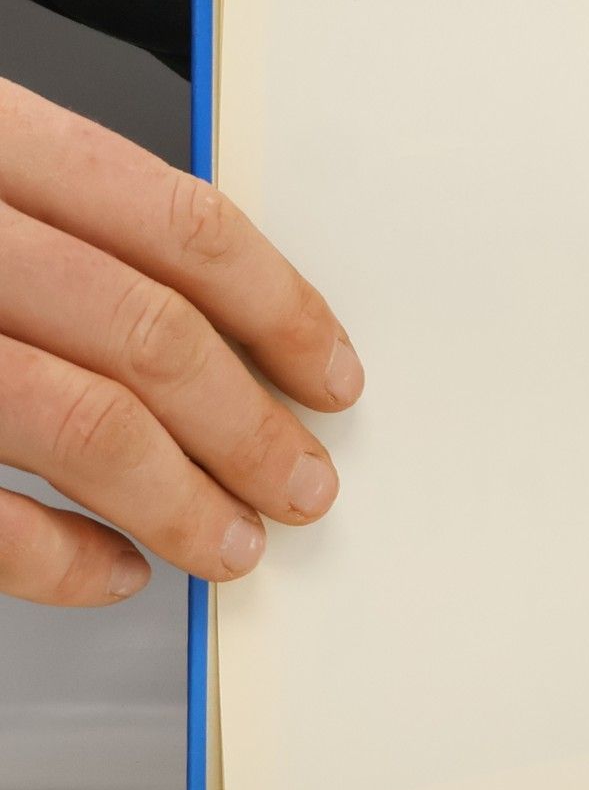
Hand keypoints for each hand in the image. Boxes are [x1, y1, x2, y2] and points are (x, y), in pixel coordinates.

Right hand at [0, 79, 362, 605]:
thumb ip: (61, 217)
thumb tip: (219, 321)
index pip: (179, 223)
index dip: (280, 308)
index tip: (333, 376)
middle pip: (145, 333)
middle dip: (249, 424)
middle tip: (305, 484)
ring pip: (78, 419)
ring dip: (180, 498)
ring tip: (234, 544)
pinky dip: (54, 555)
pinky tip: (111, 573)